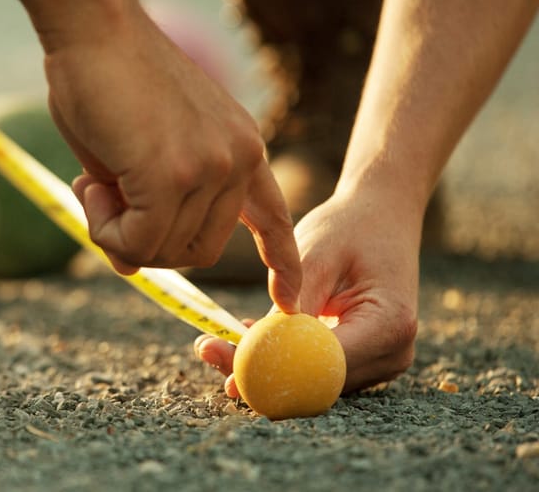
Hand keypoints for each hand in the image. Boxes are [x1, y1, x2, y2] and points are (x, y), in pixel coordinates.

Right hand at [46, 8, 300, 310]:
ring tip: (93, 182)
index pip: (273, 217)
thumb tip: (130, 267)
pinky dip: (106, 231)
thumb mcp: (140, 155)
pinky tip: (89, 186)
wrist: (94, 28)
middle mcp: (238, 159)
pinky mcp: (173, 175)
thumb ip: (146, 208)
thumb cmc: (110, 80)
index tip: (289, 298)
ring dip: (116, 232)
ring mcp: (210, 168)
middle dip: (147, 242)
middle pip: (200, 251)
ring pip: (164, 251)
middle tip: (104, 202)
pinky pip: (138, 244)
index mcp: (242, 147)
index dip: (280, 261)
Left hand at [195, 186, 421, 395]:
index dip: (272, 372)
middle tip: (207, 350)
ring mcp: (381, 362)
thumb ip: (290, 305)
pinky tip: (247, 335)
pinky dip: (281, 356)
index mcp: (389, 325)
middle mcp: (392, 353)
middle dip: (259, 372)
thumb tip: (254, 349)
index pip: (323, 366)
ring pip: (312, 382)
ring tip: (216, 341)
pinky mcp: (364, 361)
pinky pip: (316, 369)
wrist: (382, 216)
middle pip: (316, 383)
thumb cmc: (349, 227)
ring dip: (265, 365)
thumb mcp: (315, 257)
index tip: (226, 368)